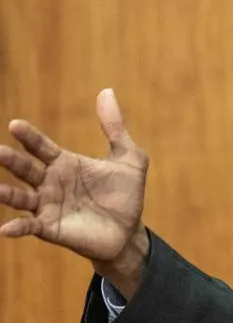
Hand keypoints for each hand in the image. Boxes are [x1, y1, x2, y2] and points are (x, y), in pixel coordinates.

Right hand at [0, 89, 150, 295]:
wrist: (130, 231)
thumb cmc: (126, 194)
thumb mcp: (128, 157)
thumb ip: (115, 127)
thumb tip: (107, 91)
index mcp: (65, 163)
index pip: (41, 147)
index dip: (29, 137)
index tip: (15, 125)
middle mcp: (50, 183)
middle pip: (26, 168)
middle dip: (11, 160)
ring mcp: (48, 206)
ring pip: (21, 197)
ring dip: (7, 192)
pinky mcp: (51, 228)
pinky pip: (30, 226)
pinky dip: (18, 227)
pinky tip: (6, 228)